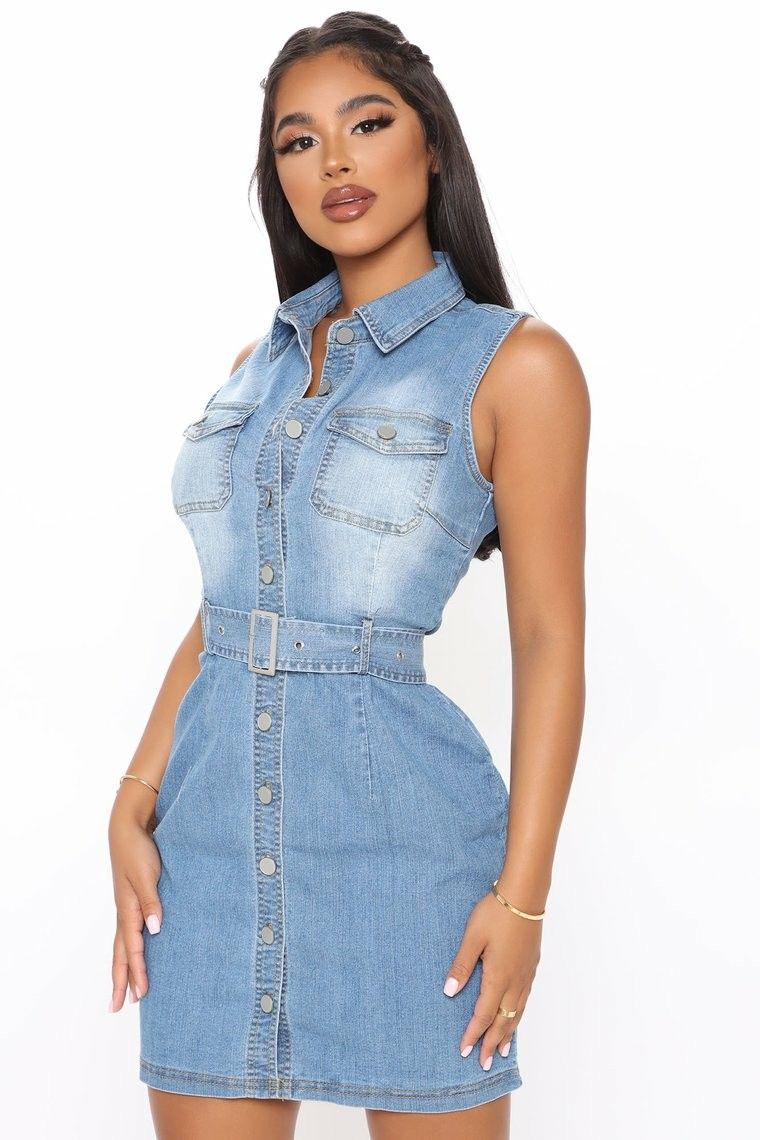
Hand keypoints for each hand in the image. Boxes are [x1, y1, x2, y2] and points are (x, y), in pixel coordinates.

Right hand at [107, 807, 162, 1011]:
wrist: (128, 826)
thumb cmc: (138, 849)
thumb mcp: (147, 874)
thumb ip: (151, 902)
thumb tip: (154, 930)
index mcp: (128, 909)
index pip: (133, 948)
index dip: (137, 973)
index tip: (141, 996)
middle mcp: (126, 911)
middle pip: (121, 953)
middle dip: (122, 980)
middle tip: (118, 1008)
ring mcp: (128, 905)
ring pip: (124, 944)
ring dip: (125, 967)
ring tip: (126, 990)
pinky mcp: (134, 897)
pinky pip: (131, 930)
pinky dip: (131, 947)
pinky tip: (137, 952)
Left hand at [443, 887, 541, 1068]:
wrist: (524, 896)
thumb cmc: (496, 914)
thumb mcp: (472, 938)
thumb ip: (461, 966)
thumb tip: (449, 993)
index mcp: (498, 977)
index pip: (483, 1015)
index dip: (473, 1034)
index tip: (464, 1050)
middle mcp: (515, 981)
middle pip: (503, 1021)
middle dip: (492, 1043)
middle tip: (484, 1063)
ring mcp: (526, 973)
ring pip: (517, 1012)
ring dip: (508, 1033)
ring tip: (503, 1050)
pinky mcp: (532, 964)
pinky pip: (525, 999)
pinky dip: (519, 1015)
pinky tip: (516, 1015)